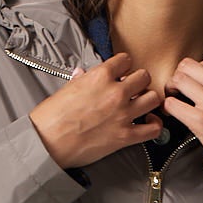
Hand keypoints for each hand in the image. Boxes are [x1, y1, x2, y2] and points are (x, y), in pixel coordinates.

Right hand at [30, 55, 166, 172]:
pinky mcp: (126, 136)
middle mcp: (115, 92)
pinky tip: (148, 122)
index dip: (124, 67)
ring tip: (141, 105)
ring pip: (153, 98)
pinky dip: (154, 124)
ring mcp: (123, 114)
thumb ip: (81, 80)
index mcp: (100, 76)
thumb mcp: (66, 90)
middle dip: (138, 82)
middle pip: (143, 77)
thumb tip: (82, 74)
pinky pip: (154, 128)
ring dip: (148, 100)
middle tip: (132, 90)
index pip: (125, 60)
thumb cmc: (51, 117)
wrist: (47, 142)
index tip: (121, 74)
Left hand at [163, 57, 202, 162]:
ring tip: (174, 96)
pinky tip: (172, 111)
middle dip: (180, 75)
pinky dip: (168, 106)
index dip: (197, 70)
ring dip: (171, 88)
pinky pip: (172, 104)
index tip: (194, 79)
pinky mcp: (200, 120)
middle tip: (179, 86)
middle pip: (189, 66)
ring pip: (178, 80)